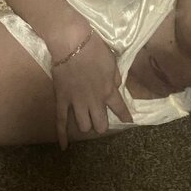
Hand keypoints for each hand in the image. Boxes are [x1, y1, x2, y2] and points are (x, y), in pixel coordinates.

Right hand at [50, 28, 132, 148]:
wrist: (72, 43)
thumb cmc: (94, 48)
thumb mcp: (112, 61)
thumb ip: (115, 77)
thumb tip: (116, 86)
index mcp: (108, 91)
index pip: (120, 109)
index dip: (125, 116)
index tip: (129, 121)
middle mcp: (94, 101)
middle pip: (100, 126)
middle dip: (101, 124)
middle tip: (100, 117)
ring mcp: (77, 103)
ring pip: (83, 126)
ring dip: (86, 123)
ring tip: (86, 118)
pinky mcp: (62, 100)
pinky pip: (61, 121)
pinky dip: (62, 135)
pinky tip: (64, 147)